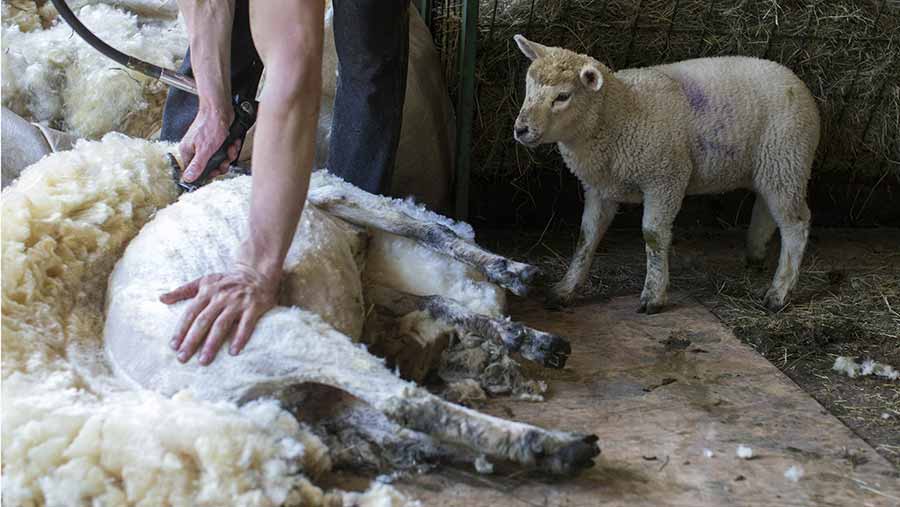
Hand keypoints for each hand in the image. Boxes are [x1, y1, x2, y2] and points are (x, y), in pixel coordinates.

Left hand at [160, 263, 278, 365]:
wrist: (256, 272)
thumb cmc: (226, 281)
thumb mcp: (204, 281)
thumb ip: (183, 291)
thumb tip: (161, 299)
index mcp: (207, 291)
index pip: (191, 313)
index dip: (181, 330)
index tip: (173, 346)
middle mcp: (221, 297)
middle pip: (203, 321)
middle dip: (192, 341)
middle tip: (183, 358)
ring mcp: (237, 302)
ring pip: (222, 325)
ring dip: (212, 344)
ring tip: (204, 360)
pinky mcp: (254, 307)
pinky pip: (246, 325)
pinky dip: (240, 338)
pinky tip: (233, 352)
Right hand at [179, 102, 241, 182]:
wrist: (219, 108)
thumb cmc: (210, 125)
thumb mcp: (205, 149)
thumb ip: (197, 165)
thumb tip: (187, 178)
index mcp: (187, 152)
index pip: (194, 172)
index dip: (207, 174)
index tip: (216, 171)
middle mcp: (195, 149)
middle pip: (209, 167)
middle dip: (221, 164)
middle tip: (226, 159)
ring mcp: (205, 145)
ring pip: (219, 159)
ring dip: (228, 155)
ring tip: (230, 147)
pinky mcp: (215, 141)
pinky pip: (224, 151)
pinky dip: (230, 147)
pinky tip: (232, 142)